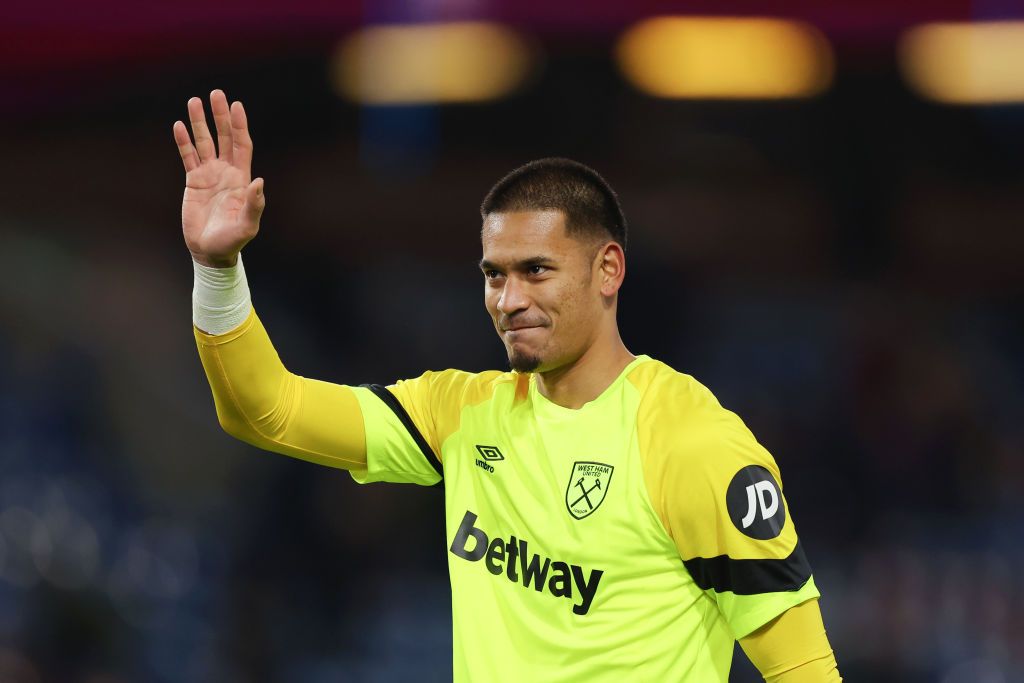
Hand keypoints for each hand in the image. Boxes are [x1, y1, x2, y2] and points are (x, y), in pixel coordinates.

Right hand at [173, 89, 263, 267]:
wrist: (210, 251)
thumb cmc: (232, 240)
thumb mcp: (247, 225)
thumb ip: (254, 204)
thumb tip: (259, 182)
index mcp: (242, 179)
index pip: (242, 145)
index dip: (239, 126)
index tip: (237, 105)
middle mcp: (226, 172)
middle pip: (224, 137)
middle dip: (220, 116)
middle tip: (216, 94)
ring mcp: (209, 175)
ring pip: (204, 143)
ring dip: (200, 123)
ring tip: (194, 101)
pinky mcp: (193, 182)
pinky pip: (187, 157)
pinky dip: (183, 142)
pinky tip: (178, 125)